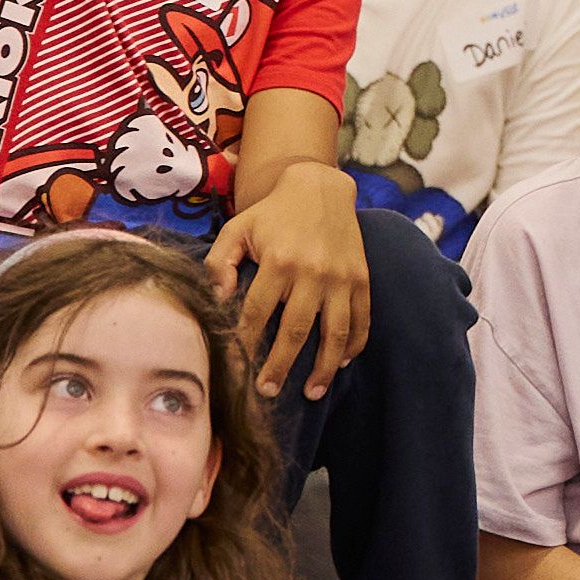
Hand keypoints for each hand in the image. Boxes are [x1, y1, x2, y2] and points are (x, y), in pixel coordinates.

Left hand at [207, 164, 371, 396]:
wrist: (319, 187)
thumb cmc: (272, 213)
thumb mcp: (238, 229)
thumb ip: (219, 262)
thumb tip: (218, 300)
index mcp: (278, 261)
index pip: (259, 314)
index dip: (247, 344)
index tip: (238, 369)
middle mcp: (312, 272)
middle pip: (296, 331)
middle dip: (280, 366)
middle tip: (268, 391)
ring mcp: (341, 277)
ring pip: (335, 333)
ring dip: (323, 368)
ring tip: (311, 392)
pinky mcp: (361, 278)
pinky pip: (361, 320)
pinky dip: (354, 346)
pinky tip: (341, 364)